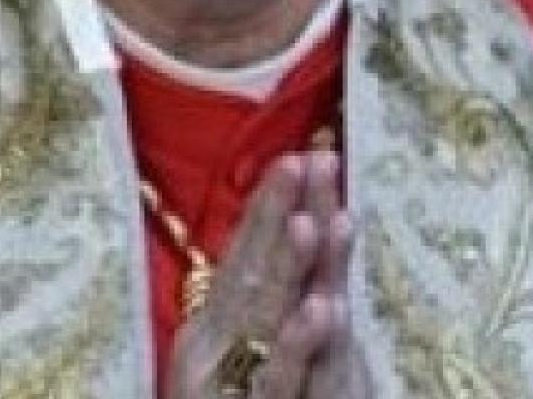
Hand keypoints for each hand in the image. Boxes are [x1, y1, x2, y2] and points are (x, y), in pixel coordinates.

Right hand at [164, 151, 370, 397]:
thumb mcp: (244, 354)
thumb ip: (257, 304)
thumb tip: (285, 236)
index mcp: (211, 326)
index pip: (241, 253)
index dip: (269, 205)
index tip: (299, 155)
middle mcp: (213, 346)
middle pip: (250, 271)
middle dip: (280, 214)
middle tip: (310, 161)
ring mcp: (230, 381)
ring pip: (263, 319)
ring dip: (287, 268)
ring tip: (313, 219)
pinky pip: (278, 381)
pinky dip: (297, 344)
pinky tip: (320, 309)